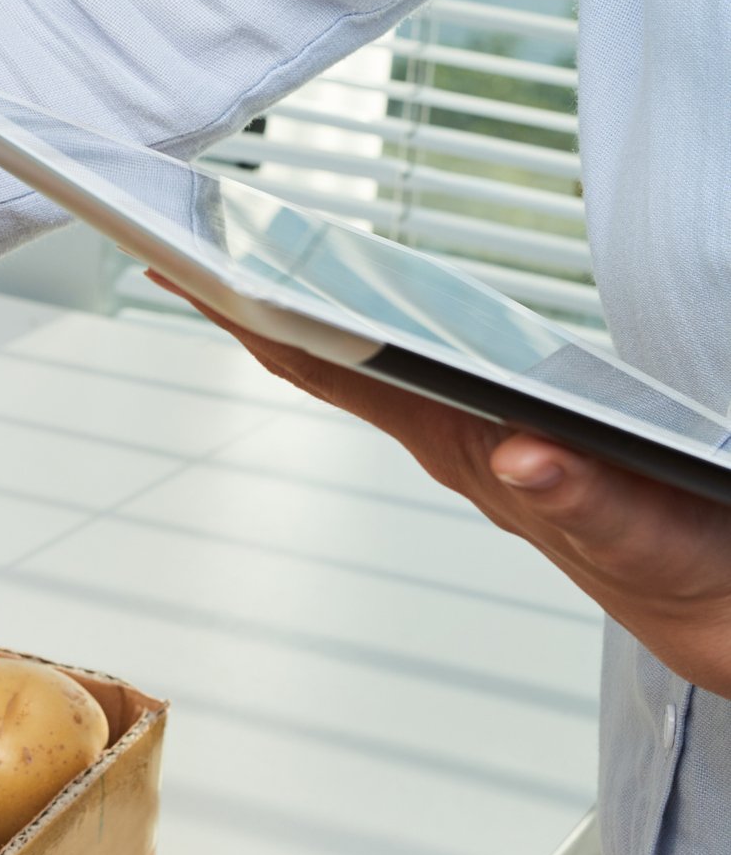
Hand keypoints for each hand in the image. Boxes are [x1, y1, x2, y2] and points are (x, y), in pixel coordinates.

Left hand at [151, 273, 730, 697]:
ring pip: (359, 371)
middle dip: (249, 307)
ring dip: (295, 320)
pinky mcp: (506, 443)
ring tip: (234, 268)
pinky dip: (360, 341)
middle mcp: (453, 441)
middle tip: (178, 250)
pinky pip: (408, 380)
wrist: (714, 604)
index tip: (192, 276)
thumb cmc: (680, 564)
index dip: (258, 323)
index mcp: (465, 448)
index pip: (335, 372)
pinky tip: (336, 319)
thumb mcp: (642, 530)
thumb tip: (522, 454)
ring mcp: (474, 442)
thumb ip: (585, 496)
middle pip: (325, 363)